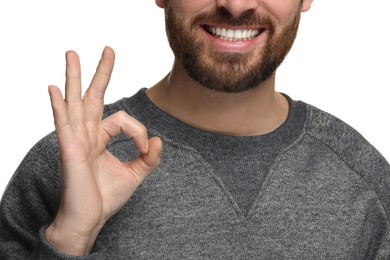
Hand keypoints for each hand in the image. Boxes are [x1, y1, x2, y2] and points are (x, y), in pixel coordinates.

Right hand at [45, 47, 161, 255]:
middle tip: (108, 50)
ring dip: (74, 77)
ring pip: (75, 102)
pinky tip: (54, 88)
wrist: (90, 219)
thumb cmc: (105, 197)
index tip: (146, 148)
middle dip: (101, 73)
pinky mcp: (70, 150)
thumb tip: (159, 139)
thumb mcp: (135, 174)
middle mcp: (87, 134)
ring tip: (72, 53)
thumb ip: (149, 157)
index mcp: (100, 137)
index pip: (122, 119)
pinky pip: (63, 123)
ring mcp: (76, 140)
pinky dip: (58, 106)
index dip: (139, 130)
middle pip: (93, 96)